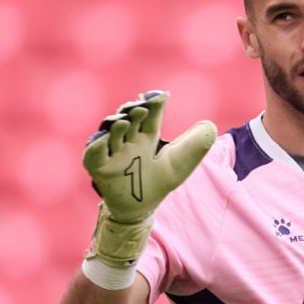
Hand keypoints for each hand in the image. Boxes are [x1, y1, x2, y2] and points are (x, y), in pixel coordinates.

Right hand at [82, 90, 216, 269]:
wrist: (142, 207)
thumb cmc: (160, 181)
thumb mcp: (181, 162)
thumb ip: (196, 145)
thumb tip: (210, 125)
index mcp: (146, 136)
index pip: (149, 115)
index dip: (154, 104)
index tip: (162, 96)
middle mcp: (128, 140)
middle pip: (128, 120)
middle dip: (133, 111)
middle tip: (142, 106)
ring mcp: (112, 153)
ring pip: (110, 133)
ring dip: (116, 125)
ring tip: (125, 120)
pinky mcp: (99, 168)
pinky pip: (93, 155)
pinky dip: (97, 145)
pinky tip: (104, 138)